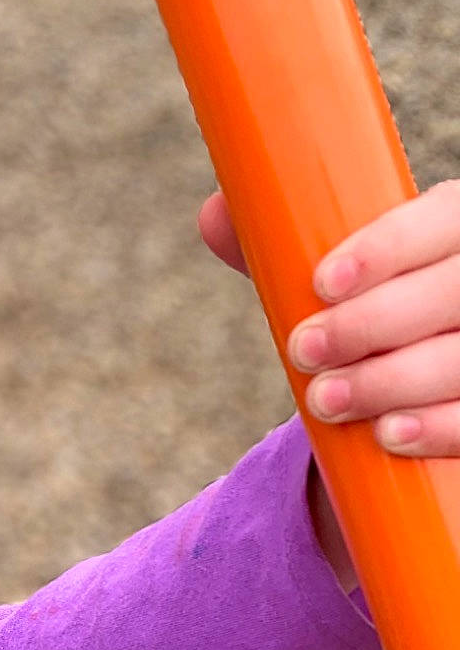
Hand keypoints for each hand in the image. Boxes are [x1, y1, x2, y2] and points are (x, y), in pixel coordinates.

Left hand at [199, 183, 459, 456]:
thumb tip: (213, 215)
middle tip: (304, 351)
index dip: (388, 248)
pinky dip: (437, 427)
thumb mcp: (338, 286)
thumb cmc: (375, 318)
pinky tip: (388, 434)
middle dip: (373, 322)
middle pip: (456, 290)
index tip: (323, 283)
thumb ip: (284, 255)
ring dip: (391, 381)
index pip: (444, 219)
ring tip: (325, 400)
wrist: (423, 392)